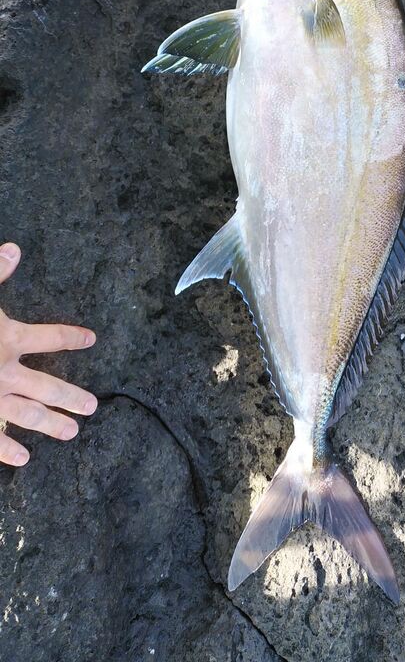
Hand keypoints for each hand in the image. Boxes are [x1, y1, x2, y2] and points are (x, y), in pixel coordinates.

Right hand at [0, 244, 97, 466]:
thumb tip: (14, 248)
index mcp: (8, 338)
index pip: (48, 337)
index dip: (71, 336)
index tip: (90, 339)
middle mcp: (4, 373)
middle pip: (47, 386)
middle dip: (71, 396)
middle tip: (92, 407)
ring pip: (28, 415)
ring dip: (51, 424)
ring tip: (72, 433)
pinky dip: (7, 450)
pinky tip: (23, 459)